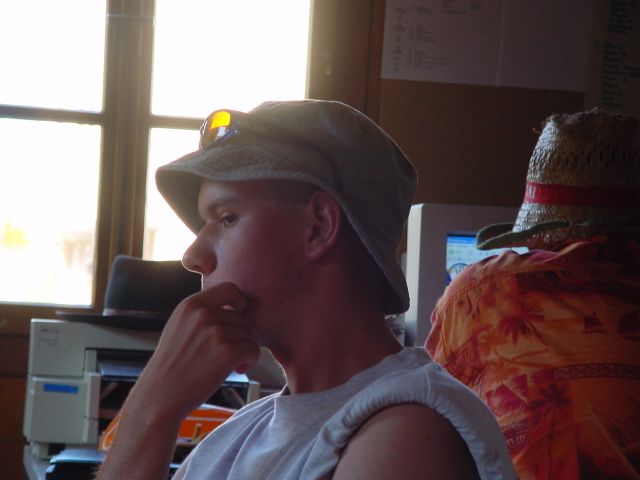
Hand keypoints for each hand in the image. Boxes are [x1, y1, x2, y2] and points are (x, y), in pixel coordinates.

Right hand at [128, 282, 260, 423]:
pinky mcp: (228, 352)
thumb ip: (203, 313)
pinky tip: (235, 370)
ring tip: (226, 363)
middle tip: (226, 352)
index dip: (239, 301)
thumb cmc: (172, 365)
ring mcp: (216, 332)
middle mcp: (203, 314)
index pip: (229, 288)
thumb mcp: (179, 326)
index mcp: (190, 305)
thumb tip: (236, 306)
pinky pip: (253, 349)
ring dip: (243, 349)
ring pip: (249, 334)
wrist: (160, 397)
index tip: (238, 314)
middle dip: (239, 334)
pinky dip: (249, 361)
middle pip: (241, 316)